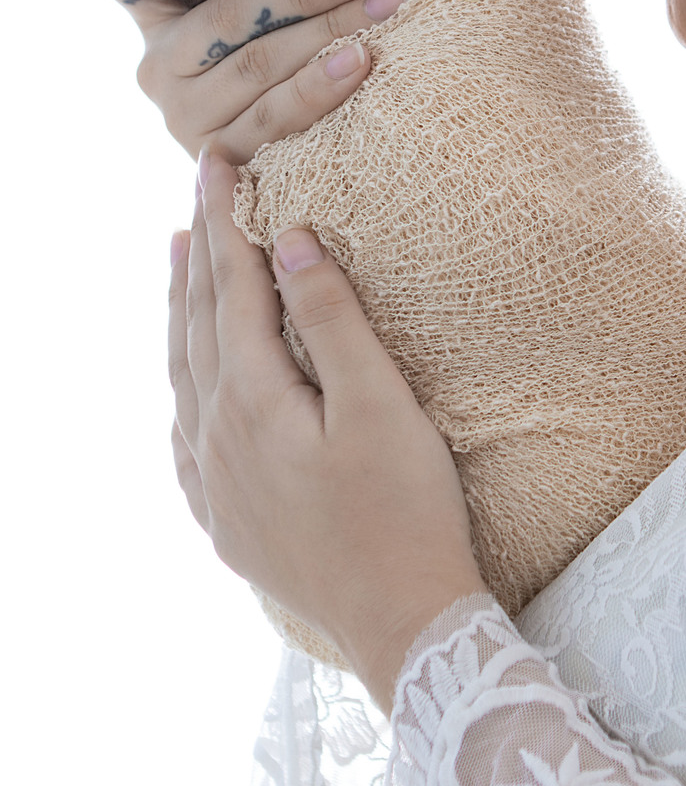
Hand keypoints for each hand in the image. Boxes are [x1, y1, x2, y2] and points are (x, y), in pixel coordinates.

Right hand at [87, 0, 411, 161]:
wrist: (281, 170)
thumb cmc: (280, 62)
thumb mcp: (255, 15)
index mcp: (153, 18)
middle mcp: (156, 68)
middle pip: (227, 16)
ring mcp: (183, 119)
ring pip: (257, 66)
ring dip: (330, 32)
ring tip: (384, 8)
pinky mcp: (218, 160)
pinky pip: (274, 119)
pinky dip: (322, 88)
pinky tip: (361, 63)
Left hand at [169, 153, 486, 709]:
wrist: (402, 623)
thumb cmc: (406, 511)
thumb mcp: (382, 405)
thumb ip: (333, 320)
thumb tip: (291, 240)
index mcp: (253, 401)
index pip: (233, 288)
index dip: (227, 221)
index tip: (215, 162)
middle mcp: (216, 439)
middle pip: (197, 324)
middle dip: (200, 252)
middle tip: (197, 190)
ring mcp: (214, 485)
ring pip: (182, 376)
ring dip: (181, 312)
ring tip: (179, 260)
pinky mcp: (226, 521)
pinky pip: (183, 436)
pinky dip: (181, 389)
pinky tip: (185, 385)